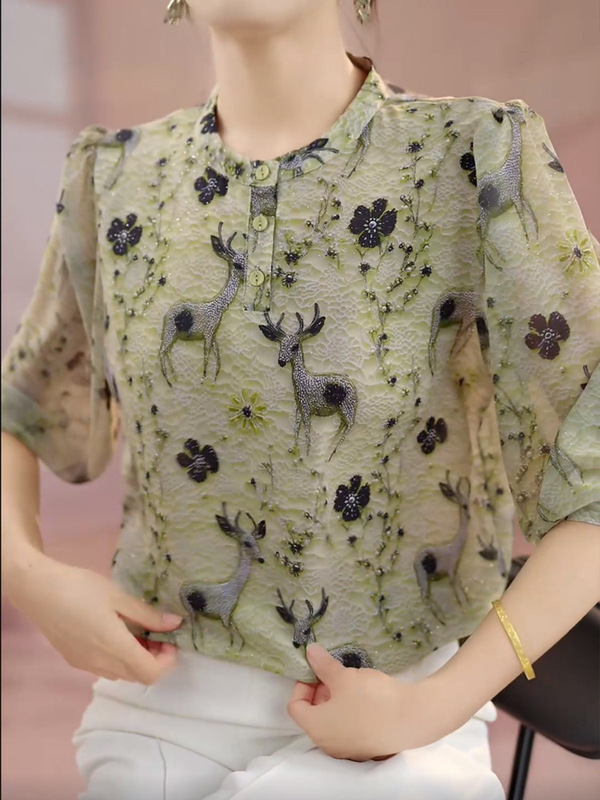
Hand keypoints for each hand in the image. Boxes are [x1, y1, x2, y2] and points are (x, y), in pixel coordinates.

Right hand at [6, 551, 182, 683]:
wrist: (40, 591)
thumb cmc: (81, 589)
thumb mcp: (118, 597)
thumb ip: (148, 615)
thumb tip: (175, 624)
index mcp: (115, 647)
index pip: (150, 674)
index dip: (167, 662)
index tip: (170, 640)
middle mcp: (101, 663)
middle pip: (138, 677)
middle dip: (155, 660)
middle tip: (158, 634)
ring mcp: (86, 665)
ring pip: (122, 675)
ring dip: (137, 660)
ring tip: (138, 631)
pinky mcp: (75, 661)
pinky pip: (105, 669)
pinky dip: (119, 659)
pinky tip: (117, 633)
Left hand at [287, 643, 447, 761]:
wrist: (412, 719)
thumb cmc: (371, 698)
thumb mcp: (344, 676)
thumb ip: (323, 665)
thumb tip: (309, 652)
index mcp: (317, 728)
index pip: (296, 706)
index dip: (303, 685)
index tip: (318, 671)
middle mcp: (328, 744)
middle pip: (313, 715)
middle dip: (321, 691)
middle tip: (336, 674)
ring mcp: (348, 750)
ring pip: (332, 722)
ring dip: (336, 702)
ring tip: (352, 683)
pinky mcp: (366, 749)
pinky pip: (349, 730)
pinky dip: (350, 714)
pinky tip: (366, 698)